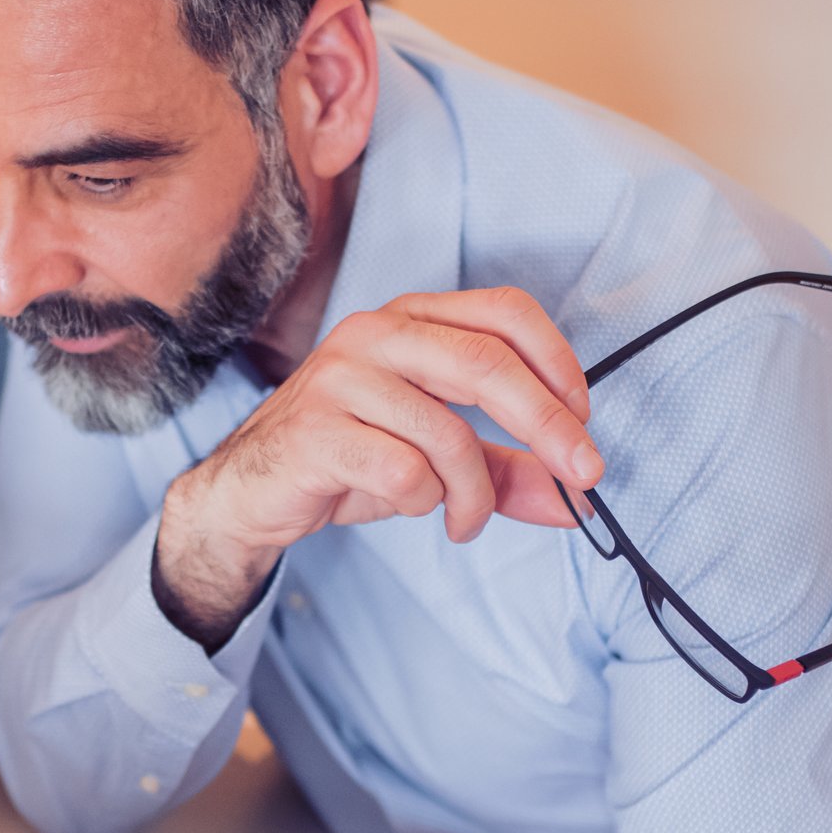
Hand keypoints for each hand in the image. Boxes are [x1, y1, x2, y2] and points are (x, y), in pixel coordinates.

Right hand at [156, 286, 600, 646]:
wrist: (249, 490)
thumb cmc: (348, 458)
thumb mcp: (436, 457)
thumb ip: (505, 470)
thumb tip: (577, 499)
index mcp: (410, 319)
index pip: (504, 312)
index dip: (558, 362)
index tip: (582, 420)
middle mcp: (375, 334)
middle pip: (487, 364)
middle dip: (548, 427)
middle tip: (581, 476)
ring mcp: (339, 378)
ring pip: (447, 434)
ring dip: (474, 493)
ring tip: (464, 520)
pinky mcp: (315, 431)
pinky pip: (404, 472)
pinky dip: (424, 502)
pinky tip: (413, 507)